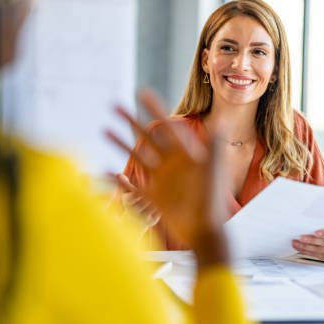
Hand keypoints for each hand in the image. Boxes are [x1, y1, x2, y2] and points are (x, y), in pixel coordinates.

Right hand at [107, 89, 228, 265]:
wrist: (207, 231)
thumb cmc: (213, 199)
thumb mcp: (214, 168)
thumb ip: (214, 145)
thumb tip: (220, 121)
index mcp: (184, 153)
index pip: (166, 125)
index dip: (154, 108)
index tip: (141, 92)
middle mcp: (170, 163)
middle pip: (146, 136)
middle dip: (130, 120)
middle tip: (114, 105)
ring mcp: (160, 180)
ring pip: (136, 156)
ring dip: (120, 142)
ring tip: (104, 129)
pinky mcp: (153, 198)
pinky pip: (131, 185)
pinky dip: (117, 178)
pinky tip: (104, 170)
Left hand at [292, 224, 323, 259]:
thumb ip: (318, 222)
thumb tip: (304, 218)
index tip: (315, 232)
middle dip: (311, 241)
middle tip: (301, 238)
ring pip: (318, 250)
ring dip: (305, 247)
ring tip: (295, 243)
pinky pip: (314, 255)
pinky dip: (305, 251)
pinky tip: (298, 247)